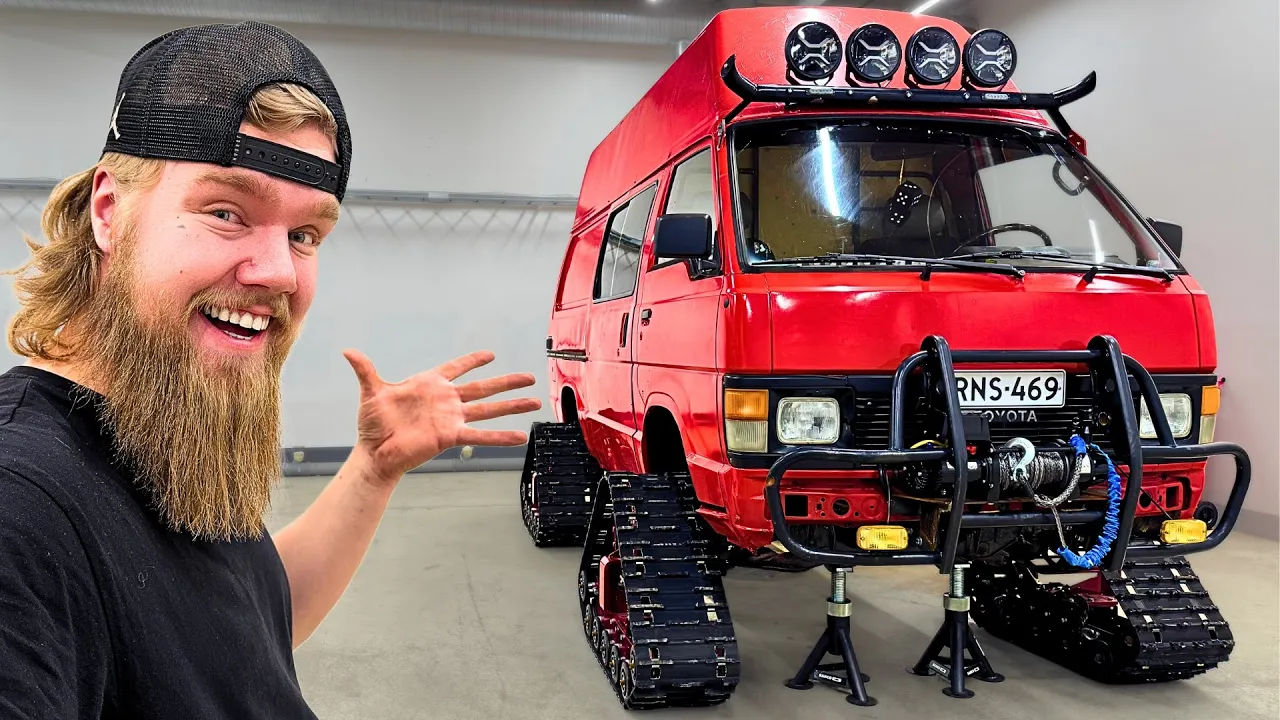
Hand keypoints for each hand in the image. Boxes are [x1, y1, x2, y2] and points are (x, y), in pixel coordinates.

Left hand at [342, 348, 541, 486]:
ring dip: (511, 405)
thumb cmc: (373, 424)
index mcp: (430, 384)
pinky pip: (480, 434)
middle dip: (506, 382)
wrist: (375, 452)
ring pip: (488, 409)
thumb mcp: (372, 392)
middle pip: (483, 387)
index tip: (490, 355)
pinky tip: (520, 437)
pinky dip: (500, 436)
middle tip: (529, 377)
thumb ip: (366, 370)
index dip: (472, 361)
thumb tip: (348, 350)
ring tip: (534, 401)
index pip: (456, 367)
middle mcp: (446, 400)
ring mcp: (452, 418)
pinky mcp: (451, 436)